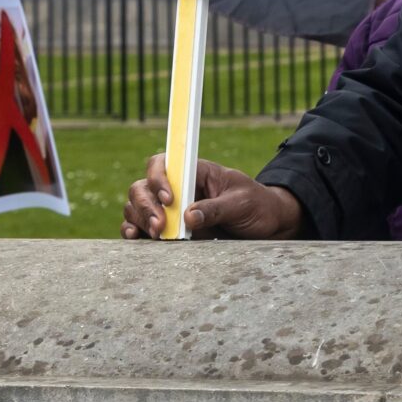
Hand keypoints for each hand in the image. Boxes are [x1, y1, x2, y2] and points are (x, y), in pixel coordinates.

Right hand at [122, 155, 303, 240]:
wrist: (267, 225)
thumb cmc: (257, 206)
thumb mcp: (242, 203)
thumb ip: (216, 208)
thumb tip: (188, 216)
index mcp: (196, 172)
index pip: (165, 164)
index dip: (159, 178)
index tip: (170, 199)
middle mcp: (178, 187)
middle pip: (144, 186)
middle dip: (147, 205)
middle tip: (161, 227)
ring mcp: (171, 208)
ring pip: (138, 205)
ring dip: (140, 219)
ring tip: (157, 235)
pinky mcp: (169, 228)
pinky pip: (141, 225)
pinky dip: (134, 229)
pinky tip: (136, 237)